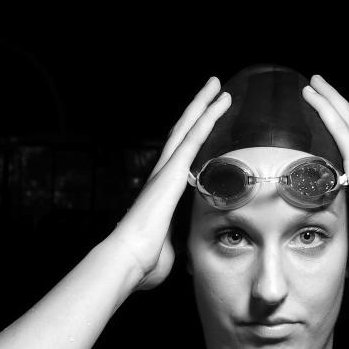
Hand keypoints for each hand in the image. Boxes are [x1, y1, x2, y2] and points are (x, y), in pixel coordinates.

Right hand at [113, 77, 230, 290]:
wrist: (128, 259)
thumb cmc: (144, 261)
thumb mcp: (169, 249)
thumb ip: (179, 243)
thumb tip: (185, 255)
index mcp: (161, 192)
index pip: (179, 158)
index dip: (189, 139)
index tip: (201, 125)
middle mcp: (161, 175)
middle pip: (181, 134)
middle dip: (196, 112)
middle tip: (211, 91)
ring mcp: (166, 170)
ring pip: (188, 128)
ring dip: (203, 105)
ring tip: (217, 86)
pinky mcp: (172, 170)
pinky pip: (194, 137)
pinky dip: (208, 116)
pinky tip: (220, 101)